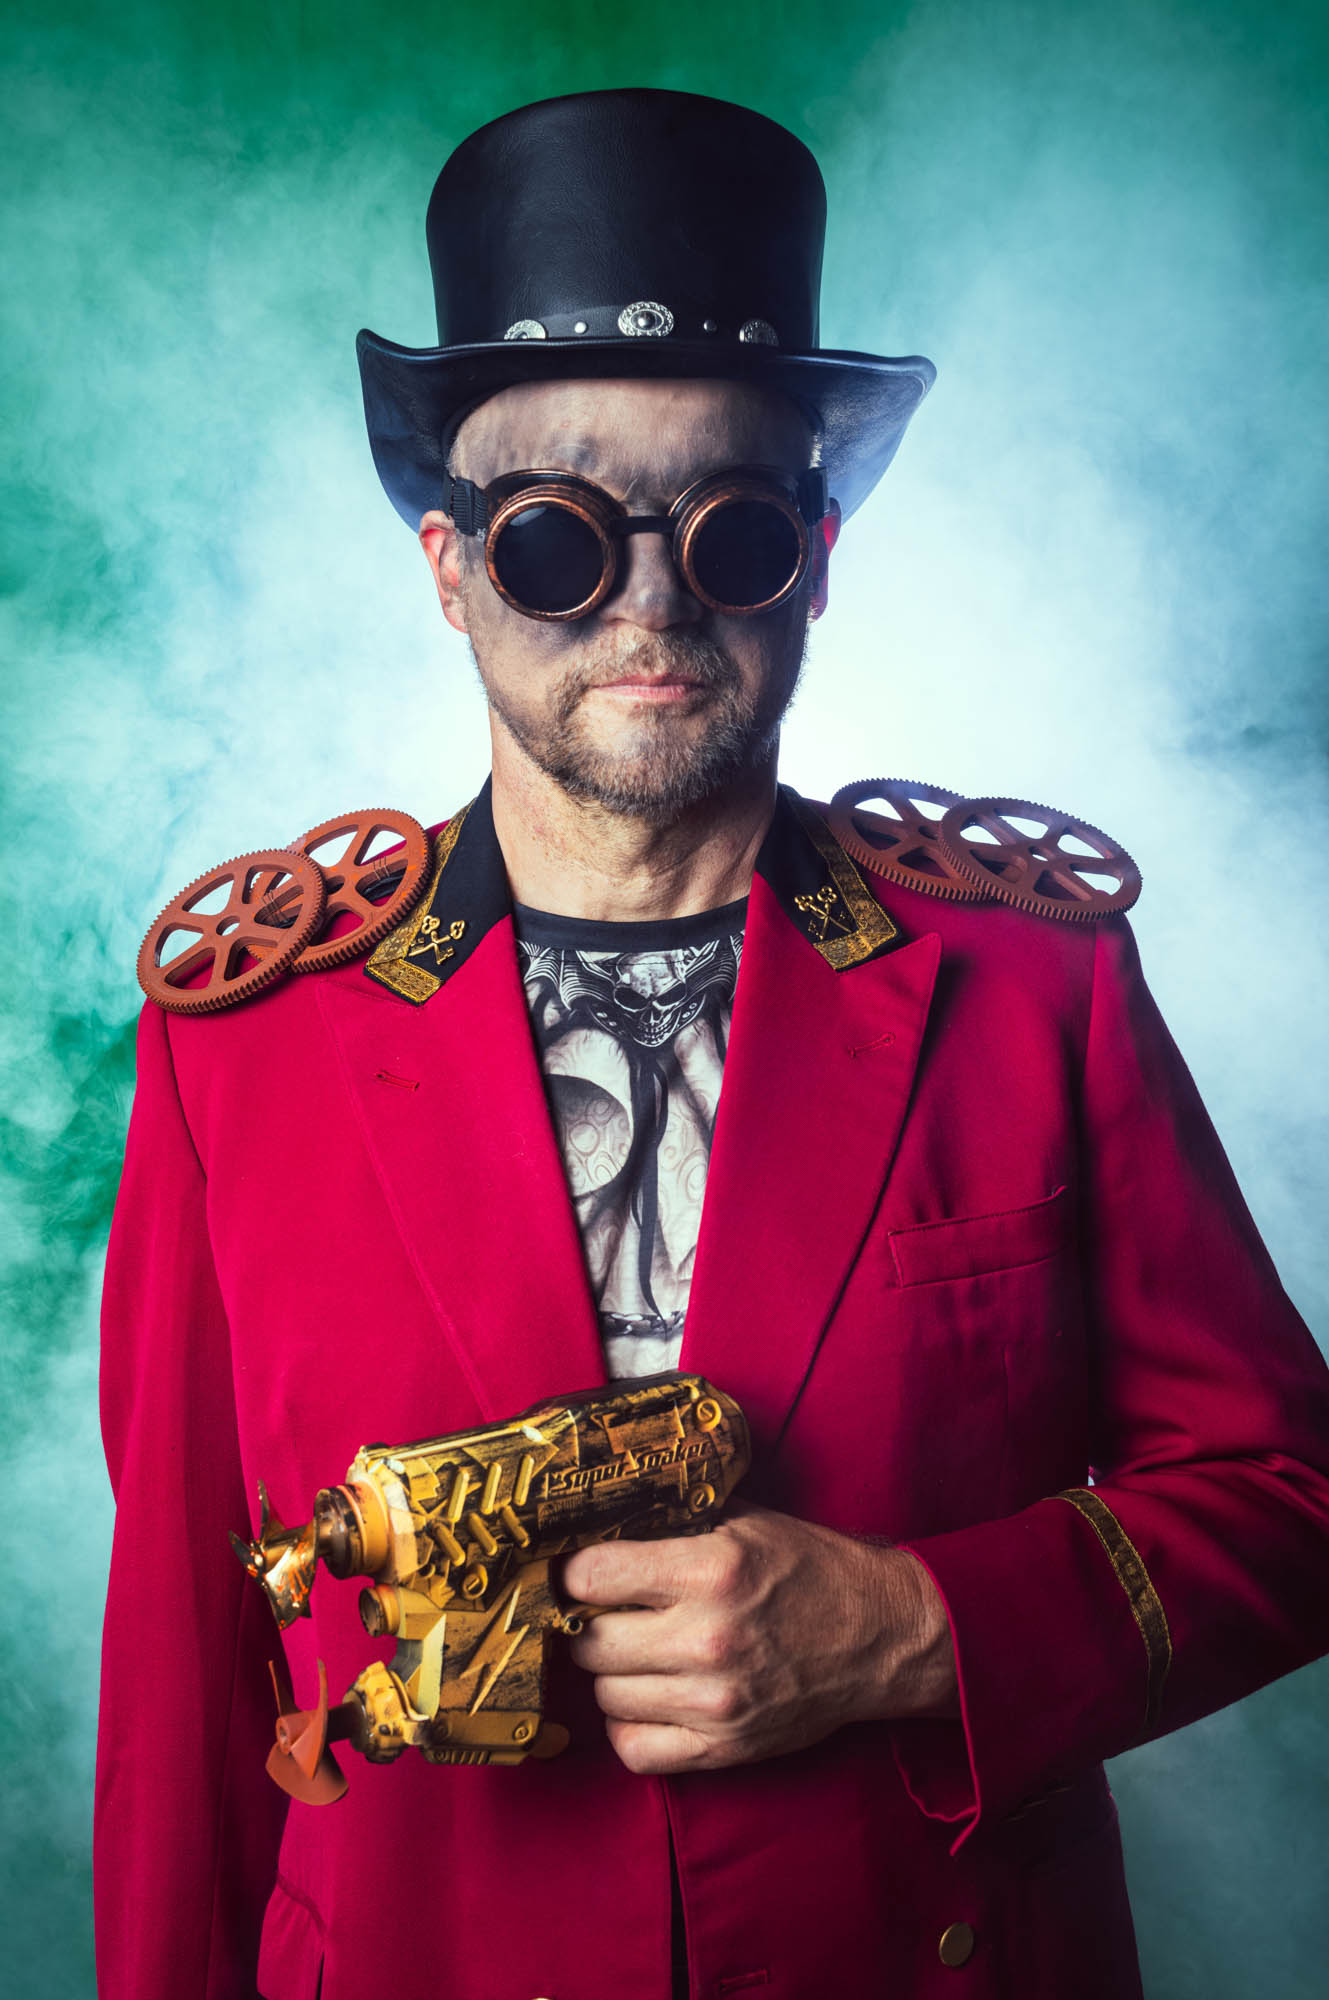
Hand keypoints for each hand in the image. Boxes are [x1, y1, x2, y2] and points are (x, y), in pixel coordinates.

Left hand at [561, 1502, 956, 1773]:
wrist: (878, 1634)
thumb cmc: (810, 1569)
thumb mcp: (745, 1521)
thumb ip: (674, 1520)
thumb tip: (603, 1517)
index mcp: (709, 1570)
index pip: (592, 1576)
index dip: (575, 1572)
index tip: (580, 1572)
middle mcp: (706, 1638)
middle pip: (589, 1643)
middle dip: (588, 1625)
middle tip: (605, 1613)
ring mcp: (714, 1701)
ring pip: (606, 1697)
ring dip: (611, 1674)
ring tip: (634, 1653)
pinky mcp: (725, 1747)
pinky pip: (636, 1750)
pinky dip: (628, 1727)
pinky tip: (645, 1699)